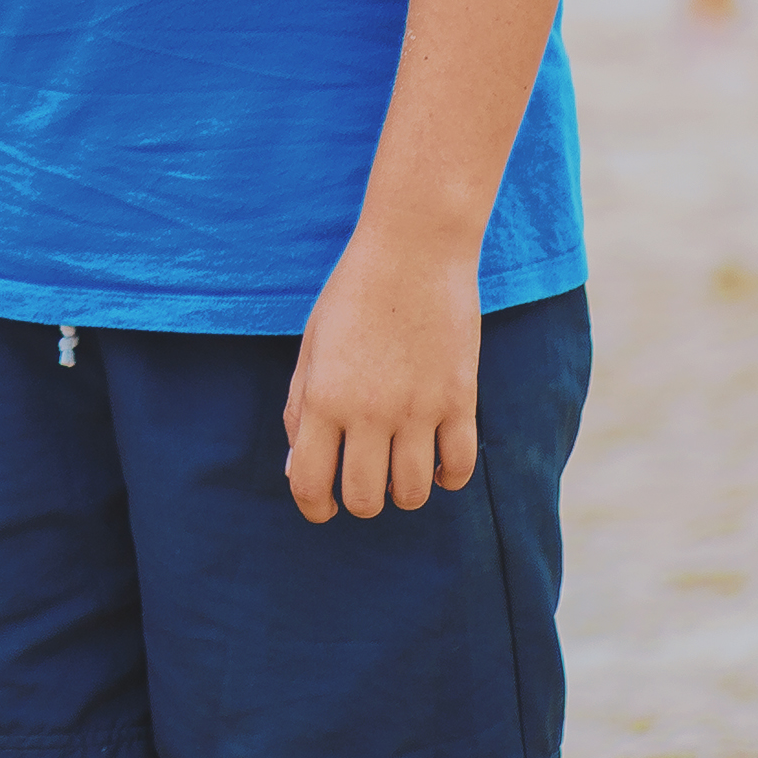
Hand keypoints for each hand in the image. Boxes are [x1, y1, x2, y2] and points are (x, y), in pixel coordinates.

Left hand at [283, 236, 480, 521]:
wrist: (414, 250)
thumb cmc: (353, 294)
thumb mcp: (312, 347)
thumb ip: (299, 410)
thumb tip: (296, 470)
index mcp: (322, 398)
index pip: (309, 483)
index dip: (313, 507)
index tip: (322, 506)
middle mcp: (368, 412)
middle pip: (365, 499)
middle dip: (359, 501)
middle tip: (362, 482)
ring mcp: (418, 409)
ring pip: (413, 493)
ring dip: (403, 492)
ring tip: (399, 468)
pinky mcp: (460, 400)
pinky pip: (460, 468)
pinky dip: (449, 478)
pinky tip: (438, 462)